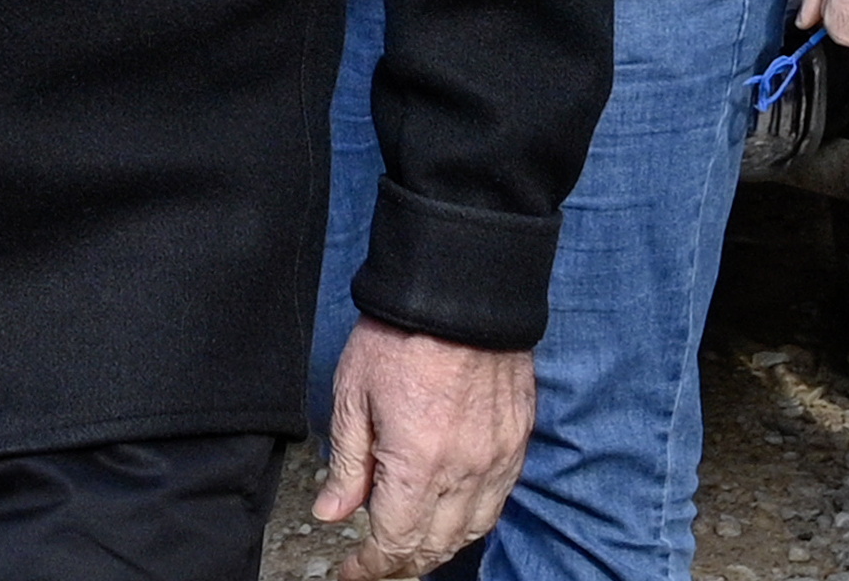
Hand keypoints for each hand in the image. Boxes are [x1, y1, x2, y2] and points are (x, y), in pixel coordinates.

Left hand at [313, 321, 532, 576]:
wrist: (460, 295)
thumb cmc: (399, 337)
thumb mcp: (352, 396)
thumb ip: (348, 463)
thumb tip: (332, 511)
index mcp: (419, 463)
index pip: (396, 540)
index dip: (372, 565)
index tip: (353, 572)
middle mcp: (466, 472)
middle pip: (436, 546)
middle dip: (404, 564)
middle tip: (375, 565)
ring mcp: (497, 460)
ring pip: (471, 531)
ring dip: (439, 548)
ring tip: (410, 550)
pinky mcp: (516, 444)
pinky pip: (496, 502)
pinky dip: (470, 521)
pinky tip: (449, 517)